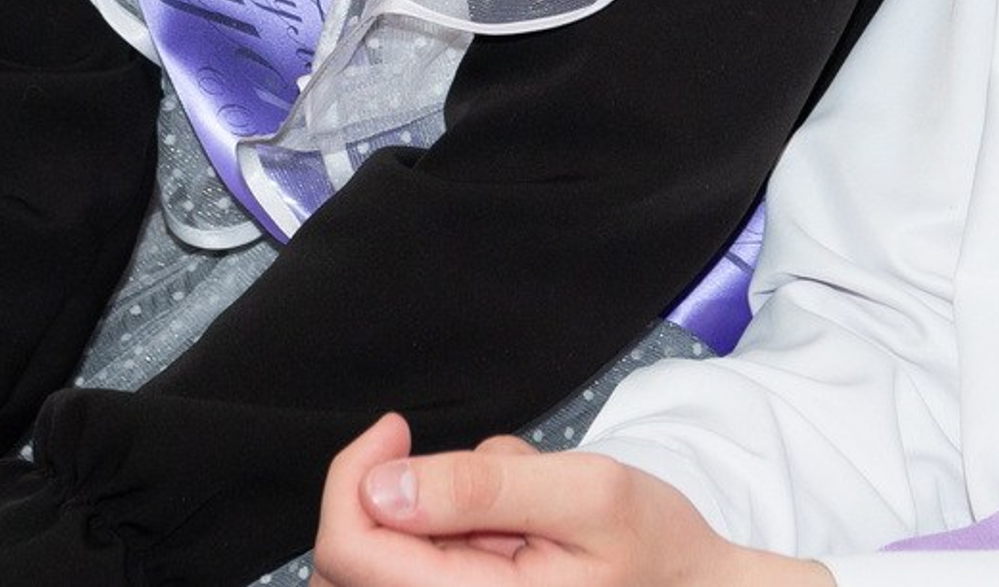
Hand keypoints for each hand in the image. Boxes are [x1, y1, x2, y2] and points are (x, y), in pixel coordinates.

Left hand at [314, 417, 830, 586]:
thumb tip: (383, 486)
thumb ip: (484, 487)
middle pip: (346, 567)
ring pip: (376, 568)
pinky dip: (443, 537)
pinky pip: (419, 571)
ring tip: (499, 506)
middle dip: (387, 496)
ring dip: (419, 519)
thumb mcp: (586, 492)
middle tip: (455, 463)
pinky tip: (499, 531)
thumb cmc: (651, 546)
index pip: (348, 553)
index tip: (396, 428)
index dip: (354, 477)